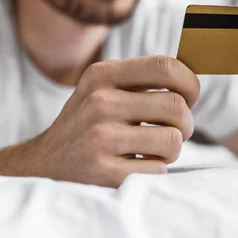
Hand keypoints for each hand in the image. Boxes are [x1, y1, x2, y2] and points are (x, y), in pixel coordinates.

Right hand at [26, 56, 199, 187]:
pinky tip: (137, 166)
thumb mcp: (103, 88)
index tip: (190, 97)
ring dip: (172, 149)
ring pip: (173, 140)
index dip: (190, 83)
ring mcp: (100, 138)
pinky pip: (158, 170)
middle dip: (186, 122)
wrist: (45, 163)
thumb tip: (193, 80)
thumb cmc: (90, 122)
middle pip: (176, 105)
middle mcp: (100, 102)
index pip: (165, 66)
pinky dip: (156, 170)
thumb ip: (143, 80)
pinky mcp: (104, 172)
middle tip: (175, 130)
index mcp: (103, 74)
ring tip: (154, 149)